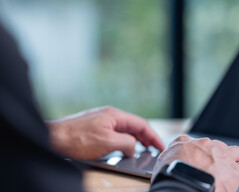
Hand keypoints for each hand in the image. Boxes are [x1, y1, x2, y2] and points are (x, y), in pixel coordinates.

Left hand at [46, 106, 163, 159]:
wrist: (52, 138)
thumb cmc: (76, 139)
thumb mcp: (108, 142)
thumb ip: (127, 143)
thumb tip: (133, 147)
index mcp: (115, 115)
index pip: (141, 124)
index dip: (153, 136)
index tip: (160, 146)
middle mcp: (109, 115)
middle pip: (133, 126)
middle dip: (146, 138)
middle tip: (154, 149)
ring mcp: (101, 120)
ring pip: (124, 130)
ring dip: (135, 140)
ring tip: (142, 150)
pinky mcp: (94, 128)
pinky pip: (114, 133)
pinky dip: (123, 141)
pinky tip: (123, 148)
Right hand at [152, 135, 238, 191]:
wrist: (181, 186)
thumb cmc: (169, 178)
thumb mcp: (161, 164)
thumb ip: (168, 158)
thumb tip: (168, 163)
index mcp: (187, 144)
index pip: (196, 142)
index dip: (201, 150)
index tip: (202, 157)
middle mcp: (206, 146)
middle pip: (218, 146)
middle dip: (221, 154)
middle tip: (221, 165)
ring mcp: (221, 157)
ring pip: (236, 152)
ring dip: (238, 159)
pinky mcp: (234, 171)